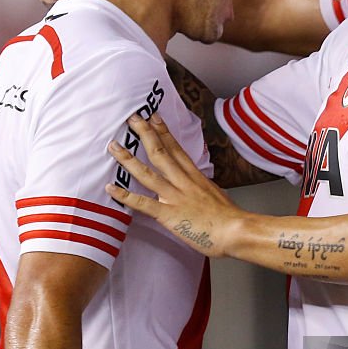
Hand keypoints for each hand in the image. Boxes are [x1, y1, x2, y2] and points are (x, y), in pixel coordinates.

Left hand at [106, 112, 239, 256]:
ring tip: (114, 147)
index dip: (163, 131)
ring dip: (128, 159)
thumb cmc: (229, 218)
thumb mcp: (216, 194)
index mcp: (195, 177)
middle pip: (160, 152)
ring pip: (148, 173)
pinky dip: (125, 195)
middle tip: (132, 119)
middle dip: (144, 134)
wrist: (236, 231)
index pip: (176, 149)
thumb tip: (199, 186)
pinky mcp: (168, 214)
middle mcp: (183, 182)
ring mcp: (175, 197)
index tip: (154, 117)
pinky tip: (111, 189)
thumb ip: (203, 188)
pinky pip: (143, 203)